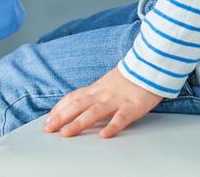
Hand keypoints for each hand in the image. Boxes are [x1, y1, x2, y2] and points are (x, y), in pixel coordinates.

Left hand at [44, 67, 161, 138]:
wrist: (151, 65)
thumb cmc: (130, 77)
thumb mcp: (107, 82)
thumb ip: (94, 93)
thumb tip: (79, 105)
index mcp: (97, 89)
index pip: (73, 97)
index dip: (60, 108)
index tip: (48, 119)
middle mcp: (103, 94)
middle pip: (78, 105)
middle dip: (61, 117)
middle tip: (49, 129)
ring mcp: (116, 100)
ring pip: (94, 112)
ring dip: (79, 123)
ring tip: (66, 133)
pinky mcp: (132, 106)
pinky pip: (121, 118)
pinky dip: (112, 126)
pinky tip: (104, 135)